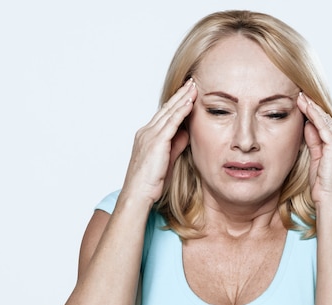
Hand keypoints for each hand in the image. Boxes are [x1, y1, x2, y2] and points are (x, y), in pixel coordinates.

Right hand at [123, 79, 196, 203]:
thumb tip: (186, 133)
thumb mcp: (167, 160)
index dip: (176, 103)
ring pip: (169, 112)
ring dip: (182, 98)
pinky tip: (190, 102)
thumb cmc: (151, 183)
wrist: (138, 194)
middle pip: (166, 109)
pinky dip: (181, 111)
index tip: (187, 93)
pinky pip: (171, 123)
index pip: (164, 115)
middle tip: (191, 82)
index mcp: (147, 136)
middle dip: (180, 95)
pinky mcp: (155, 142)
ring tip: (193, 87)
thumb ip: (176, 145)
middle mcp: (146, 132)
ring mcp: (149, 136)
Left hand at [297, 93, 331, 205]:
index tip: (304, 104)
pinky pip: (323, 126)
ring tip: (300, 97)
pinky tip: (305, 106)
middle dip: (314, 108)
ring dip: (312, 108)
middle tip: (301, 95)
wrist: (330, 203)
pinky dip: (313, 115)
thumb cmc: (323, 189)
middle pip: (328, 121)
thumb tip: (308, 125)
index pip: (329, 127)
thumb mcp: (317, 161)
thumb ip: (314, 142)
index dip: (316, 115)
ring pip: (326, 121)